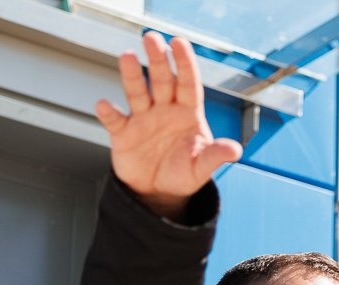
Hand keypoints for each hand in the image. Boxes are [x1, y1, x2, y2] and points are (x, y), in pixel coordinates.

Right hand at [95, 33, 241, 218]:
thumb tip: (235, 150)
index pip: (188, 83)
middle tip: (151, 38)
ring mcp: (143, 119)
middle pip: (162, 80)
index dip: (185, 63)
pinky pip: (115, 120)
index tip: (179, 43)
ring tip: (126, 56)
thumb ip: (215, 156)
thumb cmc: (182, 175)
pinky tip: (103, 105)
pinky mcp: (123, 133)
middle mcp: (164, 110)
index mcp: (187, 113)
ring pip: (137, 92)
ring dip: (132, 75)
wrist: (157, 193)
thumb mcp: (201, 168)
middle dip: (158, 59)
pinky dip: (108, 113)